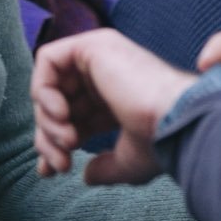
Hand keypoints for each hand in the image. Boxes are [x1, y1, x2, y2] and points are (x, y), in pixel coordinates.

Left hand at [31, 28, 194, 185]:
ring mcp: (101, 56)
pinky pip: (47, 60)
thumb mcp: (129, 162)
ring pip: (49, 84)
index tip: (50, 171)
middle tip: (60, 163)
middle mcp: (107, 74)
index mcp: (116, 99)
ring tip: (67, 142)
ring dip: (47, 119)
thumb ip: (106, 167)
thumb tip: (86, 176)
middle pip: (56, 102)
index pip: (73, 117)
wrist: (177, 121)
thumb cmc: (162, 141)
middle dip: (48, 136)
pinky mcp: (93, 44)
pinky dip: (43, 89)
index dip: (54, 142)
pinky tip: (62, 114)